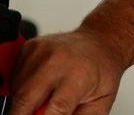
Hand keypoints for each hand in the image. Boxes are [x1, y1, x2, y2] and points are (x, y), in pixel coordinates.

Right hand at [10, 29, 125, 114]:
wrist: (101, 41)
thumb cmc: (103, 70)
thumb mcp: (101, 100)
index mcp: (79, 75)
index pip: (56, 109)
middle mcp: (57, 61)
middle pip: (25, 100)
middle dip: (23, 114)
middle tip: (37, 113)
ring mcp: (41, 51)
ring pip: (17, 90)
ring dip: (25, 101)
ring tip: (47, 96)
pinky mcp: (30, 47)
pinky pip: (15, 77)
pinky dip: (22, 86)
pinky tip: (40, 83)